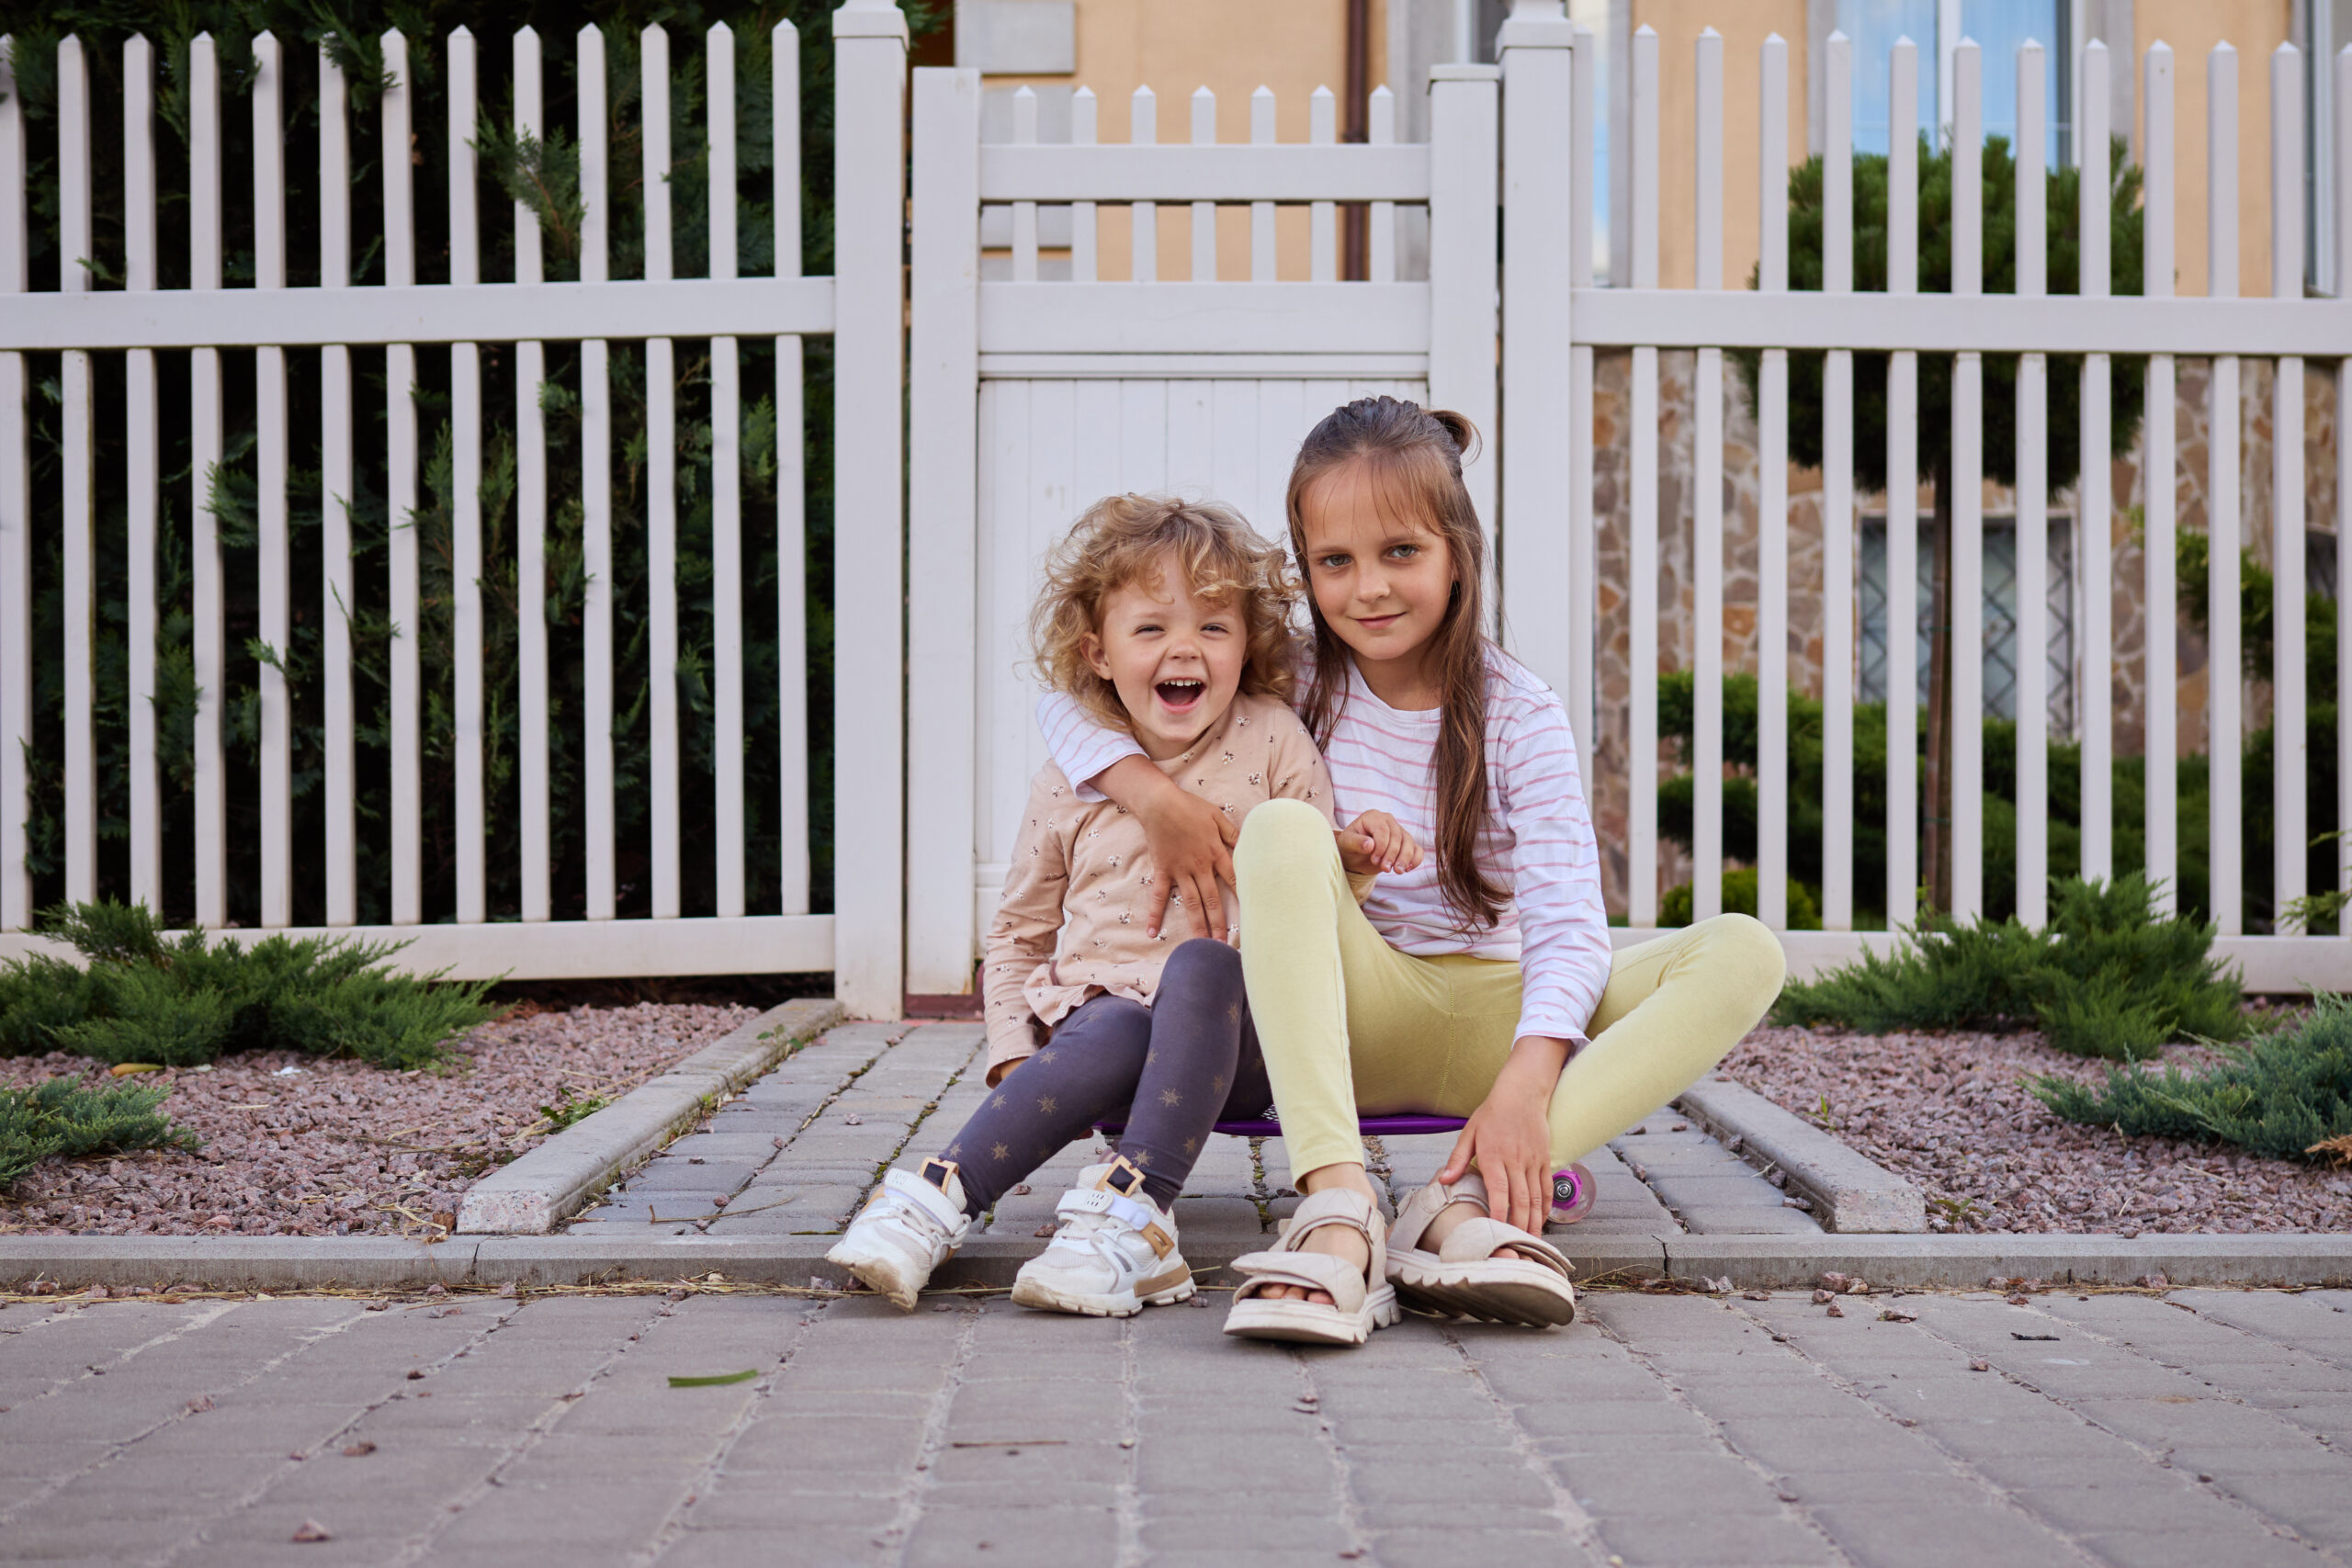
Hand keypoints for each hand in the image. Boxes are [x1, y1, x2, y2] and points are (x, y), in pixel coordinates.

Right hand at [1099, 756, 1236, 938]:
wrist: (1159, 803)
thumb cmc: (1190, 807)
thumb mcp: (1217, 816)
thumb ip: (1233, 834)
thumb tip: (1250, 846)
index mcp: (1215, 853)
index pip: (1234, 879)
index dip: (1244, 897)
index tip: (1253, 914)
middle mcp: (1199, 866)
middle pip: (1212, 899)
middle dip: (1220, 923)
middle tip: (1225, 945)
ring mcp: (1180, 871)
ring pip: (1191, 903)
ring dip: (1197, 925)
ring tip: (1202, 945)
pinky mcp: (1163, 871)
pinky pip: (1158, 896)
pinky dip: (1154, 913)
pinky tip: (1152, 931)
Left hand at [1336, 810, 1422, 877]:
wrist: (1355, 856)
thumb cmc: (1349, 846)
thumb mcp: (1346, 843)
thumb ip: (1356, 842)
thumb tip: (1370, 845)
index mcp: (1373, 817)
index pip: (1383, 830)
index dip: (1381, 846)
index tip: (1374, 860)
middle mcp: (1388, 821)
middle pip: (1397, 837)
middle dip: (1392, 855)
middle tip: (1385, 869)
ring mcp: (1399, 831)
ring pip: (1409, 842)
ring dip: (1404, 858)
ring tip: (1397, 871)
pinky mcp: (1406, 844)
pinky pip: (1417, 849)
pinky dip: (1415, 859)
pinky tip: (1407, 869)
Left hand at [1438, 1037, 1571, 1236]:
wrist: (1522, 1093)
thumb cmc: (1492, 1113)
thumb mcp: (1469, 1133)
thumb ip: (1457, 1159)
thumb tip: (1443, 1181)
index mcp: (1494, 1156)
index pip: (1498, 1190)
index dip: (1500, 1213)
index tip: (1497, 1231)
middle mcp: (1515, 1161)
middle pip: (1520, 1199)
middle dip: (1519, 1226)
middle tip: (1517, 1247)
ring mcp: (1533, 1161)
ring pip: (1536, 1197)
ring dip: (1534, 1221)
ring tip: (1532, 1242)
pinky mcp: (1544, 1160)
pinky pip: (1547, 1187)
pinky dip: (1546, 1206)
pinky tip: (1542, 1220)